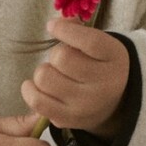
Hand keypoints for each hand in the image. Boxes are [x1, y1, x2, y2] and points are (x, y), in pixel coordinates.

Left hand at [21, 17, 129, 135]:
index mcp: (113, 59)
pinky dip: (30, 90)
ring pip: (44, 78)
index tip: (52, 26)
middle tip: (62, 61)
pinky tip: (37, 86)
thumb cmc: (99, 65)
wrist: (114, 102)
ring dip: (43, 72)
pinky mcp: (68, 120)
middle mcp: (103, 85)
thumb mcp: (99, 44)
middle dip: (56, 54)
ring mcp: (85, 106)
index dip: (65, 31)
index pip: (89, 42)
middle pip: (61, 58)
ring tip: (53, 74)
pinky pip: (37, 101)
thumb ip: (78, 29)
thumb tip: (55, 25)